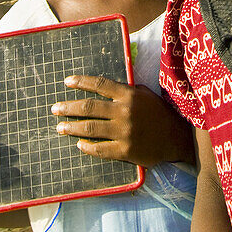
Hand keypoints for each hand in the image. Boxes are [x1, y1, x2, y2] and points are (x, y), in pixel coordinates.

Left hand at [53, 75, 194, 167]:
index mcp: (129, 95)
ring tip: (60, 127)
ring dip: (71, 127)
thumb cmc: (159, 113)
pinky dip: (87, 147)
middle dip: (68, 108)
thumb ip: (125, 90)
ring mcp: (124, 132)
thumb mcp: (144, 95)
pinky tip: (79, 145)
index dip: (81, 82)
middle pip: (89, 107)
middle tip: (55, 109)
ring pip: (90, 128)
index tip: (67, 82)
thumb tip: (103, 87)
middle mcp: (124, 111)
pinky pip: (100, 149)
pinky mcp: (125, 150)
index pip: (100, 85)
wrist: (176, 138)